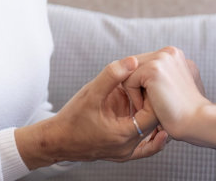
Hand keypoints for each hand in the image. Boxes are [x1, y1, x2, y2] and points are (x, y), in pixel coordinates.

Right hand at [18, 57, 169, 167]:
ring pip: (152, 135)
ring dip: (154, 117)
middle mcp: (127, 148)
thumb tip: (133, 61)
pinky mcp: (123, 153)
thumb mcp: (91, 94)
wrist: (56, 140)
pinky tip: (159, 127)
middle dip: (157, 105)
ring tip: (158, 100)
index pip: (154, 115)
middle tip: (159, 87)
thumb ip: (111, 76)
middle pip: (156, 125)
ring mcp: (126, 153)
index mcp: (122, 135)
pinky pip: (145, 147)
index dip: (155, 96)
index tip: (152, 82)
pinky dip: (153, 136)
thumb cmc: (71, 119)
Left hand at [123, 47, 210, 138]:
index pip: (142, 63)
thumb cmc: (184, 111)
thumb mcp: (172, 86)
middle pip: (133, 65)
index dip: (141, 84)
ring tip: (153, 105)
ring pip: (128, 73)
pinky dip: (134, 98)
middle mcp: (169, 52)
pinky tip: (151, 106)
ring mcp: (162, 58)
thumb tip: (136, 73)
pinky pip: (128, 81)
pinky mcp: (154, 69)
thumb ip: (160, 76)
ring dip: (135, 93)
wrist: (197, 122)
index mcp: (174, 55)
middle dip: (136, 86)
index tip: (157, 99)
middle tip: (153, 104)